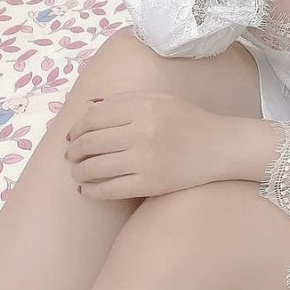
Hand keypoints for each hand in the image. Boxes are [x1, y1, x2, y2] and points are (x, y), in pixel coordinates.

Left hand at [65, 91, 227, 199]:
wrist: (219, 146)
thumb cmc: (188, 119)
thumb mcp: (159, 99)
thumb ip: (123, 100)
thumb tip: (86, 108)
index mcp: (143, 107)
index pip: (94, 118)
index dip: (76, 128)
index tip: (72, 135)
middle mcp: (142, 132)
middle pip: (90, 142)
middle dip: (74, 150)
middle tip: (71, 155)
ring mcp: (145, 160)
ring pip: (95, 167)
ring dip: (79, 171)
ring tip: (77, 171)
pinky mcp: (149, 184)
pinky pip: (109, 189)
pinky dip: (91, 190)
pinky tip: (86, 189)